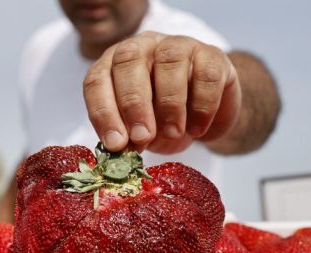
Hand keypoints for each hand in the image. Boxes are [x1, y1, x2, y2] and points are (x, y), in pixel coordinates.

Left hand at [83, 31, 241, 153]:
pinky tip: (197, 130)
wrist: (206, 116)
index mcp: (115, 64)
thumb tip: (120, 148)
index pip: (98, 79)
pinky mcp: (212, 56)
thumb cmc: (163, 120)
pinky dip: (202, 106)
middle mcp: (144, 46)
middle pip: (130, 60)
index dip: (103, 112)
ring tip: (173, 133)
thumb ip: (128, 135)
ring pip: (170, 60)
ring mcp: (180, 46)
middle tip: (142, 137)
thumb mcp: (140, 130)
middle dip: (133, 103)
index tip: (115, 144)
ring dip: (169, 102)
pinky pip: (206, 75)